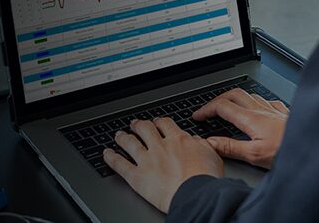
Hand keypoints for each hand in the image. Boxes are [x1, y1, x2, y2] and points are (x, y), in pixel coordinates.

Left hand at [103, 117, 223, 213]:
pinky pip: (120, 164)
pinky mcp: (137, 176)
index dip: (158, 122)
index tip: (156, 123)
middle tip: (135, 124)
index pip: (164, 124)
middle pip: (144, 129)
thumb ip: (201, 145)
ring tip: (119, 135)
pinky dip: (111, 158)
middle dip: (138, 125)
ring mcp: (147, 160)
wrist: (197, 196)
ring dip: (122, 137)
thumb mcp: (212, 155)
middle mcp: (160, 146)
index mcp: (178, 140)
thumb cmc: (206, 179)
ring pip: (129, 143)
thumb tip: (196, 140)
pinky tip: (106, 154)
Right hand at [193, 88, 289, 168]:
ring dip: (236, 98)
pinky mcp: (285, 113)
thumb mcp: (255, 155)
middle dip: (218, 99)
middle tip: (209, 109)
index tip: (198, 116)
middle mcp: (262, 109)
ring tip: (230, 106)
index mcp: (251, 118)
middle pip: (234, 94)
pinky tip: (259, 108)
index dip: (206, 109)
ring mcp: (274, 109)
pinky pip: (267, 100)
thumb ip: (231, 147)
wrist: (317, 148)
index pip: (222, 106)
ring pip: (250, 95)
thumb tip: (211, 142)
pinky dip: (256, 102)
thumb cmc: (289, 152)